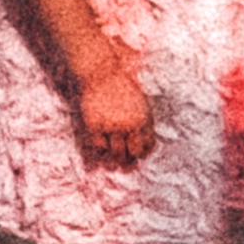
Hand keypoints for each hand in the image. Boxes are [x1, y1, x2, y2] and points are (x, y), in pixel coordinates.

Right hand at [72, 57, 155, 171]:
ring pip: (115, 153)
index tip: (140, 157)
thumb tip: (145, 138)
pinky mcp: (94, 125)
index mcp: (144, 119)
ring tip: (112, 167)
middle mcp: (129, 125)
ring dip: (114, 163)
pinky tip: (96, 162)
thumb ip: (144, 119)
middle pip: (132, 152)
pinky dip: (98, 156)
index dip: (145, 153)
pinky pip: (97, 147)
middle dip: (130, 163)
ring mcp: (111, 126)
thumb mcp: (141, 102)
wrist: (102, 74)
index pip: (148, 144)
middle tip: (128, 169)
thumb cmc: (123, 87)